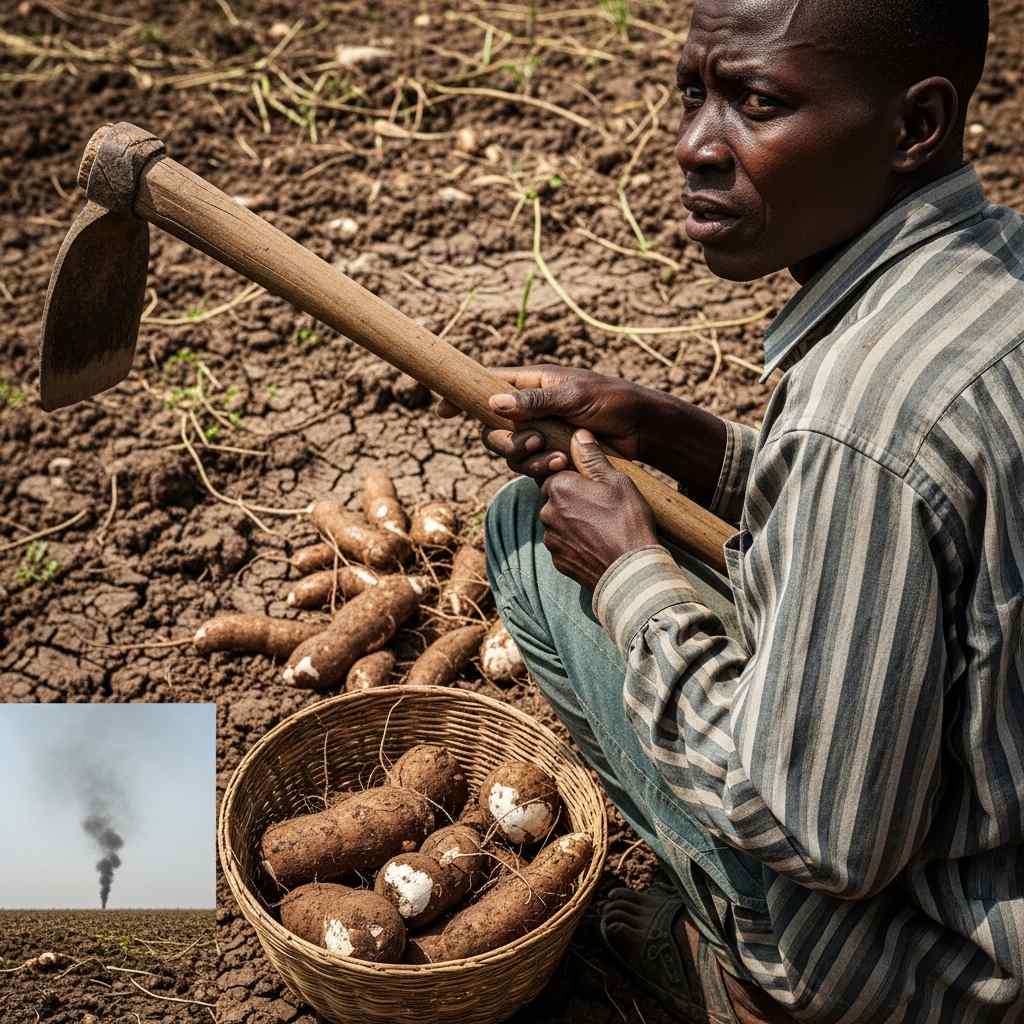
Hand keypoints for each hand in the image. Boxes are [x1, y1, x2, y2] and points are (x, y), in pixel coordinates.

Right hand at [435, 364, 727, 505]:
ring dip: (526, 459)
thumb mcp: (574, 397)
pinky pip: (528, 467)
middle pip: (491, 428)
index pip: (486, 384)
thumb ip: (533, 401)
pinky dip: (540, 469)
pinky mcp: (551, 454)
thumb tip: (493, 402)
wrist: (642, 430)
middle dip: (506, 441)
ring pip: (508, 451)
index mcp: (531, 382)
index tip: (442, 409)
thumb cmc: (612, 402)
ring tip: (555, 456)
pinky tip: (561, 465)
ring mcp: (539, 431)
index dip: (462, 396)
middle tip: (534, 443)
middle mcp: (529, 406)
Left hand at [538, 430, 657, 589]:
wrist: (630, 571)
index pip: (555, 473)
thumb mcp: (616, 481)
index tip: (592, 484)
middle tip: (602, 506)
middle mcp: (547, 513)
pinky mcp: (558, 561)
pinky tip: (599, 544)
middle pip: (555, 498)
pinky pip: (564, 545)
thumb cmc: (626, 521)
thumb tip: (578, 435)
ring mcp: (551, 540)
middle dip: (573, 500)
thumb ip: (592, 458)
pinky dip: (578, 543)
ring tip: (604, 527)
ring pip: (559, 523)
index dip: (573, 476)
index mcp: (558, 488)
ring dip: (574, 522)